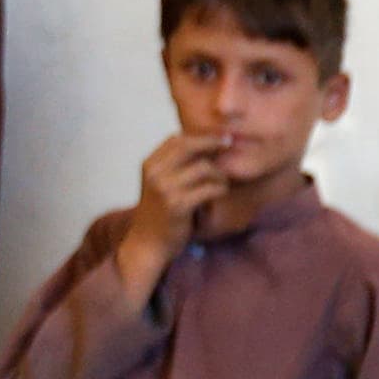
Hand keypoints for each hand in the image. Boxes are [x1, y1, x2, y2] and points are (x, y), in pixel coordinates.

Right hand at [112, 132, 228, 303]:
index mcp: (150, 164)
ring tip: (222, 184)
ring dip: (220, 175)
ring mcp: (165, 188)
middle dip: (213, 144)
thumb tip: (206, 146)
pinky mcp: (178, 204)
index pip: (176, 139)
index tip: (219, 135)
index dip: (200, 135)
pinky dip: (220, 191)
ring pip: (205, 168)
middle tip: (230, 145)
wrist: (148, 242)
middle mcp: (155, 172)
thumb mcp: (161, 184)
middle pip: (189, 146)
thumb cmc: (161, 213)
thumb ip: (175, 167)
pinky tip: (218, 196)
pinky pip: (210, 189)